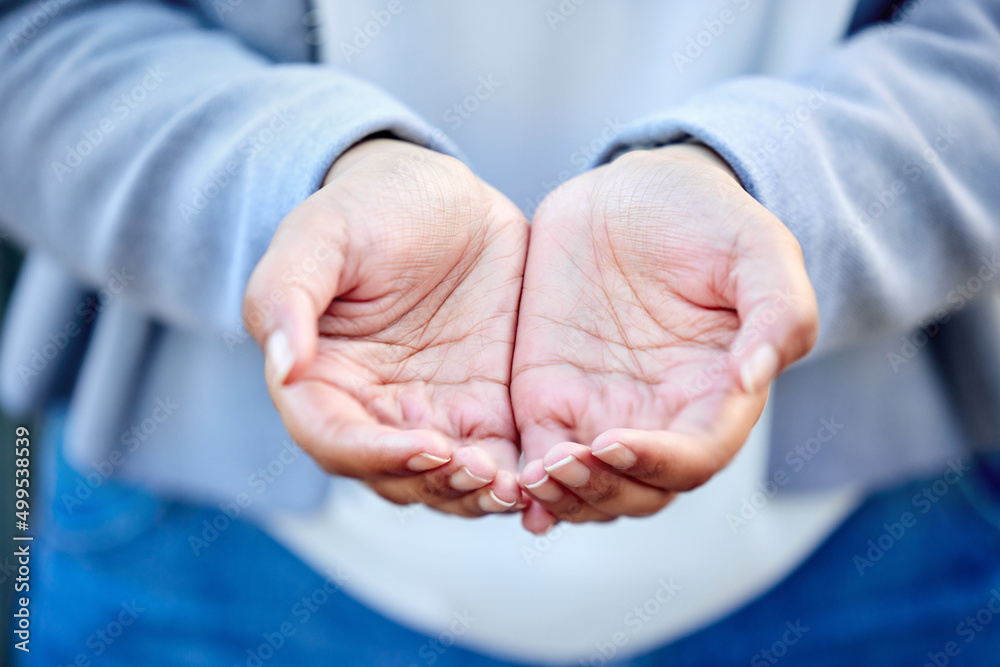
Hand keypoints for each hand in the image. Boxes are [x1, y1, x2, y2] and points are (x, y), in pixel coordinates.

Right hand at [243, 138, 528, 516]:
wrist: (444, 196)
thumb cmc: (371, 207)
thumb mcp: (322, 232)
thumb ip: (286, 294)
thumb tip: (282, 365)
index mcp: (322, 378)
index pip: (334, 439)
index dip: (376, 455)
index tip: (426, 447)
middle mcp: (373, 409)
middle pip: (393, 476)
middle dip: (436, 485)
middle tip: (482, 474)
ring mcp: (432, 413)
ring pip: (446, 482)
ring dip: (476, 494)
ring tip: (515, 486)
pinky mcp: (485, 408)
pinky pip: (499, 459)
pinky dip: (517, 476)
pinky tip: (545, 473)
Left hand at [512, 143, 817, 533]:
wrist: (632, 193)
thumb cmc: (706, 218)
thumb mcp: (756, 248)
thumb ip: (778, 311)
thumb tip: (755, 378)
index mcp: (716, 395)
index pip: (695, 457)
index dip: (659, 464)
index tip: (616, 441)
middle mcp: (660, 417)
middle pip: (638, 491)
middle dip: (601, 491)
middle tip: (563, 464)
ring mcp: (602, 411)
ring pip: (588, 488)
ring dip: (564, 498)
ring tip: (535, 479)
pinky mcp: (551, 396)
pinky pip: (540, 456)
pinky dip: (529, 485)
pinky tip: (512, 487)